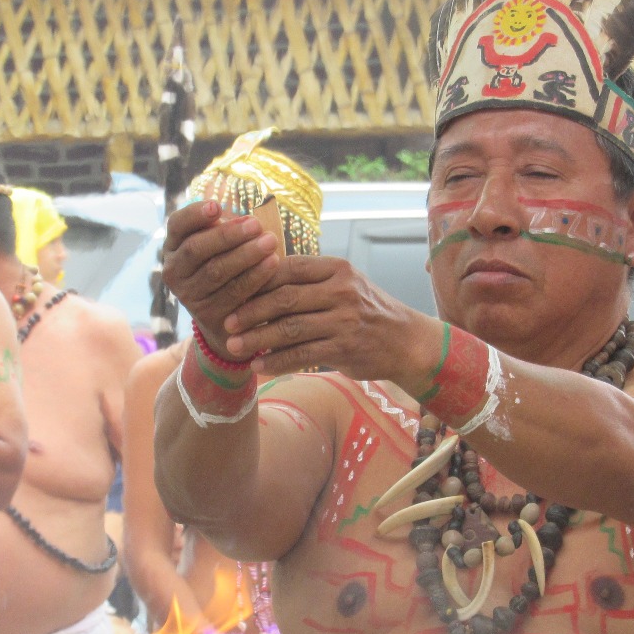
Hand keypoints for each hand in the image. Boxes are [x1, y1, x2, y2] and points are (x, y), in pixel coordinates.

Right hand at [162, 200, 280, 360]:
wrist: (225, 317)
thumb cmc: (225, 266)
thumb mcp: (218, 247)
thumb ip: (224, 230)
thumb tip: (248, 216)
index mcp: (173, 246)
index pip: (177, 225)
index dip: (195, 214)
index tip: (217, 206)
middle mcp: (174, 270)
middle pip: (196, 249)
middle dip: (228, 235)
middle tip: (256, 224)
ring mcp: (188, 294)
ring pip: (216, 271)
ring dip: (245, 255)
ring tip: (270, 242)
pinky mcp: (207, 314)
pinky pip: (232, 293)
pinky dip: (254, 277)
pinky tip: (272, 264)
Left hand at [220, 255, 427, 379]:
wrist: (406, 341)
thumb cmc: (366, 311)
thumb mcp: (344, 284)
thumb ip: (309, 280)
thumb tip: (258, 279)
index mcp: (336, 269)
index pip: (287, 268)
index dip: (256, 279)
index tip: (233, 290)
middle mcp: (341, 291)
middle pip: (284, 298)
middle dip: (250, 311)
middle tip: (226, 322)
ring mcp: (344, 320)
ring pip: (290, 328)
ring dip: (257, 339)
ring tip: (234, 346)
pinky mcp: (345, 348)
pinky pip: (302, 355)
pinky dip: (277, 361)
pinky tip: (259, 365)